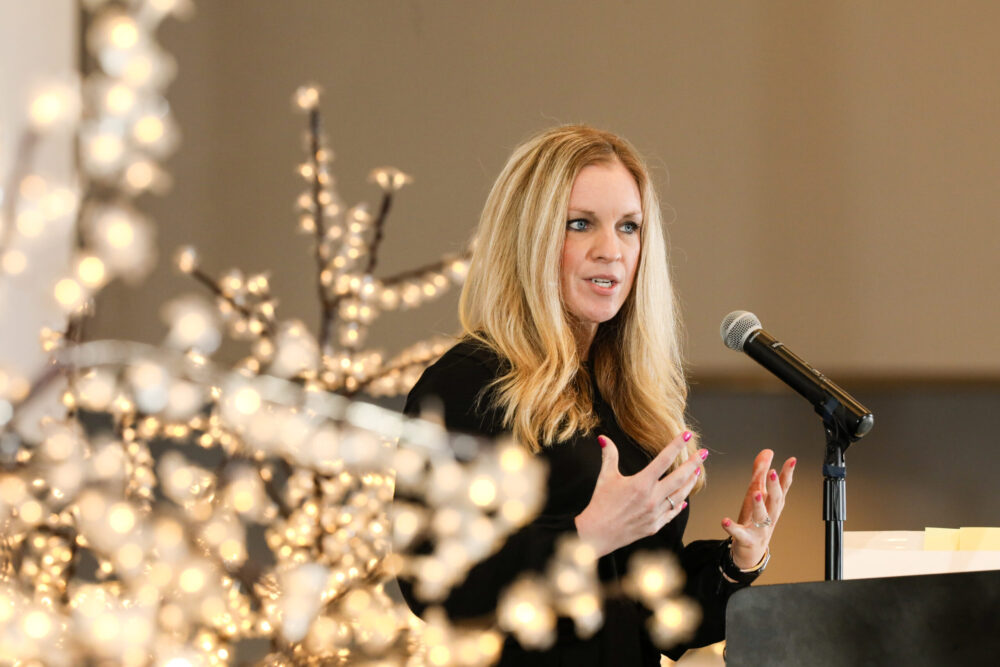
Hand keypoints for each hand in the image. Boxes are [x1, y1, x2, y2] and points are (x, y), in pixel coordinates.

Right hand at [574, 431, 705, 557]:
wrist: (597, 533)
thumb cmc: (600, 504)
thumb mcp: (605, 477)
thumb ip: (609, 455)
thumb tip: (603, 437)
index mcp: (641, 483)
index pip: (663, 459)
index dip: (676, 445)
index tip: (686, 435)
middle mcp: (652, 498)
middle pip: (679, 477)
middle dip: (693, 464)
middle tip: (703, 453)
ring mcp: (656, 513)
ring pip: (680, 495)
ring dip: (690, 482)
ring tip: (696, 472)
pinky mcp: (655, 525)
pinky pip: (672, 513)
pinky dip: (680, 505)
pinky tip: (684, 500)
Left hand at [722, 449, 795, 568]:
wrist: (751, 550)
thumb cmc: (755, 519)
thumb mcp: (757, 492)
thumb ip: (761, 472)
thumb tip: (768, 451)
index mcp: (773, 503)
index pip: (783, 486)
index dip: (787, 473)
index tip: (792, 460)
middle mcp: (770, 515)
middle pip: (775, 500)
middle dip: (775, 486)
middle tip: (773, 472)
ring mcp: (759, 528)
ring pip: (761, 516)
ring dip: (759, 505)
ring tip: (755, 494)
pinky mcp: (746, 539)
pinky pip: (739, 533)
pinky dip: (732, 528)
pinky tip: (724, 521)